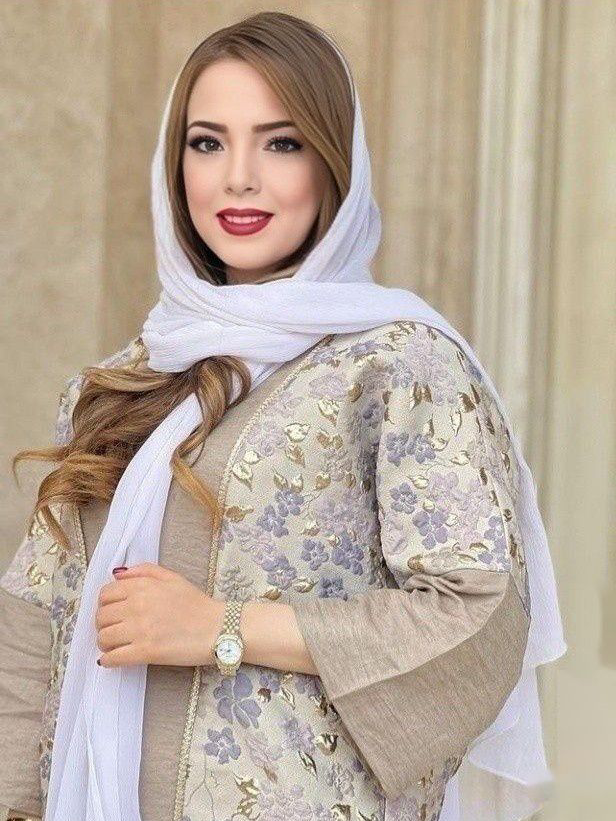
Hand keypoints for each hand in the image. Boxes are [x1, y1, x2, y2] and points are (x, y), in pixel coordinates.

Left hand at [95, 561, 224, 667]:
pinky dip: (108, 660)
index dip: (104, 604)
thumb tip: (117, 574)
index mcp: (143, 586)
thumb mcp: (173, 578)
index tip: (112, 611)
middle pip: (101, 617)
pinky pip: (113, 658)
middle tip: (113, 630)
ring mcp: (140, 630)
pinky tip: (113, 659)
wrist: (217, 628)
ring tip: (114, 645)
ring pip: (103, 638)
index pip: (106, 594)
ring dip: (105, 643)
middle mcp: (137, 606)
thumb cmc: (197, 604)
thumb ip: (144, 571)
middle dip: (103, 624)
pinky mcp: (146, 652)